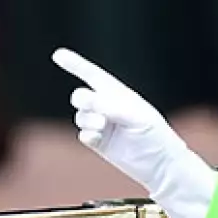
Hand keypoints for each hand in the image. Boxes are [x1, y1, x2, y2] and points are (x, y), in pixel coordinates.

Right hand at [52, 48, 215, 217]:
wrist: (160, 163)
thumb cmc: (154, 134)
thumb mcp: (137, 116)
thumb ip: (112, 107)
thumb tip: (88, 102)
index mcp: (119, 94)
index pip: (94, 76)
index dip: (76, 64)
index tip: (58, 54)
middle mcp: (107, 107)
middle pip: (80, 97)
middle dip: (83, 100)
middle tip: (95, 107)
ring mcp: (102, 124)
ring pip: (81, 117)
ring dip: (89, 120)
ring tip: (103, 126)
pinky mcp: (98, 142)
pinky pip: (83, 134)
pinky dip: (87, 135)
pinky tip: (98, 138)